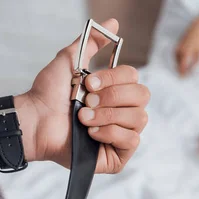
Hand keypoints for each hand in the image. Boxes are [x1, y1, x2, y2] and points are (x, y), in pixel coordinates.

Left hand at [14, 19, 149, 173]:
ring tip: (84, 118)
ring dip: (108, 116)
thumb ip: (92, 42)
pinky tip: (91, 134)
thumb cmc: (50, 95)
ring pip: (138, 119)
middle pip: (142, 97)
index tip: (88, 83)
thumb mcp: (71, 61)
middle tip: (87, 102)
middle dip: (112, 98)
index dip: (113, 79)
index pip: (134, 79)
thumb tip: (113, 24)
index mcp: (115, 92)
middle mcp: (123, 113)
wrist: (38, 122)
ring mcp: (122, 135)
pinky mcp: (118, 156)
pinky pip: (131, 140)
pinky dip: (110, 134)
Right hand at [175, 23, 198, 75]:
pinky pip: (176, 56)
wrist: (196, 28)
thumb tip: (191, 70)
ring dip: (179, 65)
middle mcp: (180, 50)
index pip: (182, 67)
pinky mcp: (177, 45)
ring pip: (176, 60)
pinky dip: (178, 60)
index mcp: (186, 53)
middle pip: (178, 64)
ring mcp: (177, 47)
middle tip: (184, 76)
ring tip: (184, 70)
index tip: (183, 78)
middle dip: (180, 70)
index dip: (182, 74)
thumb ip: (195, 63)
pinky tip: (182, 62)